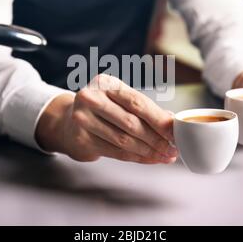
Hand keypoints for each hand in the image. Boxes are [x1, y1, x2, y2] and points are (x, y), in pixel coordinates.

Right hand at [36, 74, 177, 163]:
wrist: (67, 122)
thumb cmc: (101, 110)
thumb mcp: (119, 100)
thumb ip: (143, 108)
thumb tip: (171, 120)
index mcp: (105, 83)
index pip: (136, 101)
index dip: (158, 118)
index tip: (175, 131)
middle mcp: (91, 97)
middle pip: (131, 121)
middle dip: (156, 138)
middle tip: (172, 147)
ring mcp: (83, 119)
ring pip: (124, 139)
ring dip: (149, 151)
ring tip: (165, 155)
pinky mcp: (81, 139)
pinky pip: (116, 152)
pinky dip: (137, 157)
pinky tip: (150, 159)